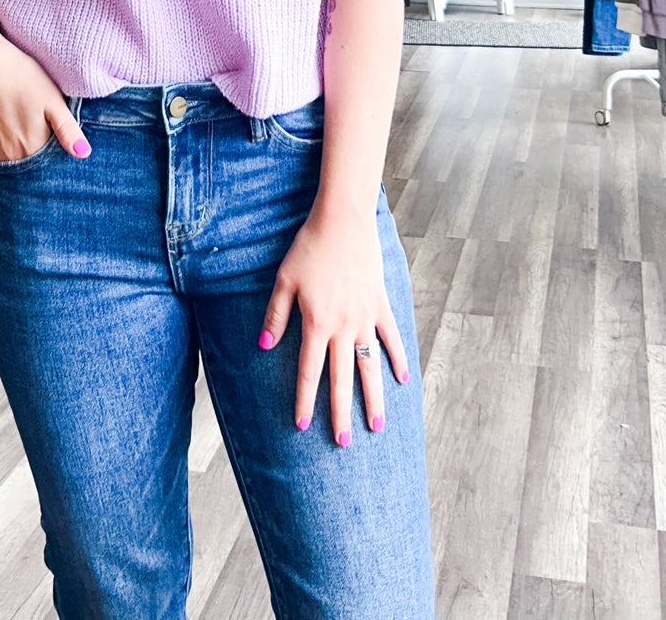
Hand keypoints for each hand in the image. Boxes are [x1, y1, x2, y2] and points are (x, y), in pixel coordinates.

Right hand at [0, 22, 89, 163]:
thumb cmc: (17, 76)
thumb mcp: (52, 100)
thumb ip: (68, 130)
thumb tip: (83, 153)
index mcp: (32, 147)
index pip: (55, 164)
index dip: (65, 154)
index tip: (68, 140)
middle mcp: (12, 154)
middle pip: (38, 165)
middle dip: (49, 155)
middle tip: (51, 128)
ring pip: (23, 160)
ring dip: (33, 151)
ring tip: (36, 126)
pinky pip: (7, 155)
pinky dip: (17, 148)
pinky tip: (21, 128)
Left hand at [258, 209, 408, 445]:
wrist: (344, 221)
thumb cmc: (309, 247)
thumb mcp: (284, 280)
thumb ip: (275, 315)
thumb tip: (264, 347)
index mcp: (316, 323)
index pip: (309, 372)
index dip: (304, 400)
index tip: (301, 425)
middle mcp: (343, 327)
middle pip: (342, 379)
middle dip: (340, 413)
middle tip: (341, 443)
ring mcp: (365, 317)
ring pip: (370, 366)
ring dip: (374, 398)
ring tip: (376, 427)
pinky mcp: (381, 305)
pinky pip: (391, 338)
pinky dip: (398, 359)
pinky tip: (402, 380)